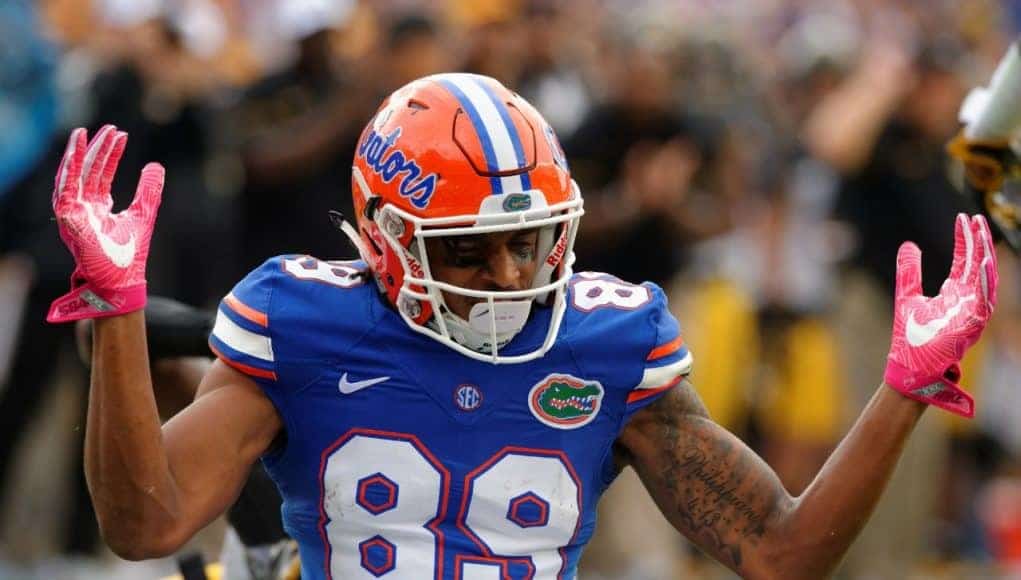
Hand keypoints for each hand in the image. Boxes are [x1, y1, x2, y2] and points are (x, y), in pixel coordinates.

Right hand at [46, 125, 163, 322]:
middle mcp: (82, 209)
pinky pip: (65, 188)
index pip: (100, 175)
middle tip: (111, 128)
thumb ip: (148, 190)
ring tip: (87, 132)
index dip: (110, 154)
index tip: (122, 135)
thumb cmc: (130, 254)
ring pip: (71, 176)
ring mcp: (73, 214)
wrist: (123, 280)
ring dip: (79, 154)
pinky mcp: (68, 219)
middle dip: (97, 148)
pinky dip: (69, 169)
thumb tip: (156, 165)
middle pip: (86, 172)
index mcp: (97, 209)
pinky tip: (78, 150)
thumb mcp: (144, 213)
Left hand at [884, 213, 997, 416]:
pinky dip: (986, 282)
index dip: (966, 239)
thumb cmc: (910, 337)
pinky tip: (984, 262)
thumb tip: (909, 244)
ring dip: (985, 256)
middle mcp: (967, 301)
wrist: (909, 368)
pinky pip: (984, 300)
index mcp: (954, 293)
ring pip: (986, 279)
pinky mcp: (973, 326)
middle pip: (978, 265)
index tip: (963, 218)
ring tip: (981, 232)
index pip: (965, 260)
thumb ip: (910, 271)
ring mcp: (972, 313)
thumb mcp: (907, 295)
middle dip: (979, 241)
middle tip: (976, 217)